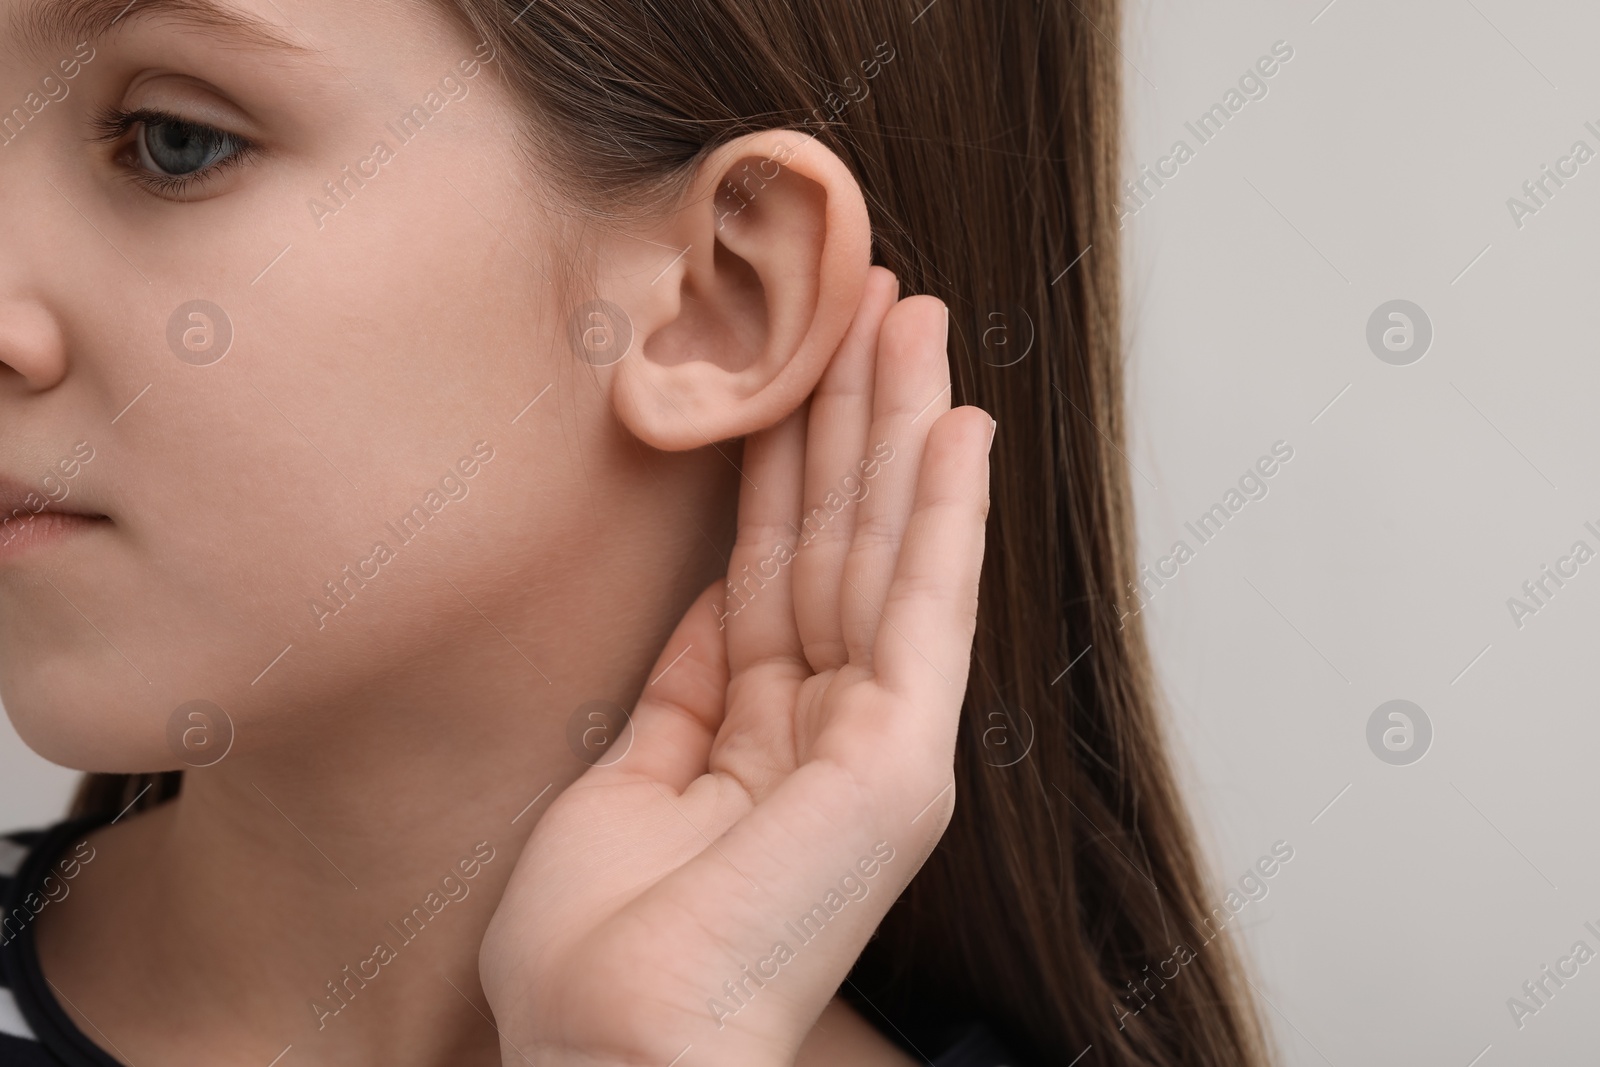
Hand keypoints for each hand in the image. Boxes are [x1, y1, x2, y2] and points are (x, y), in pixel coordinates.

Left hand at [479, 266, 993, 1066]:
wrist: (612, 1046)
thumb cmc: (599, 954)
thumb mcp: (628, 787)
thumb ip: (684, 694)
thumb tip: (711, 609)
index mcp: (764, 743)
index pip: (781, 573)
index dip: (787, 466)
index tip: (792, 368)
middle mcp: (832, 733)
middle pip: (842, 543)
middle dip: (853, 418)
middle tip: (870, 301)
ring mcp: (878, 742)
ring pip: (891, 552)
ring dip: (903, 429)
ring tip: (914, 318)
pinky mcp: (904, 754)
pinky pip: (926, 606)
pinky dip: (946, 512)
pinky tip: (958, 424)